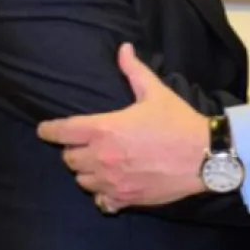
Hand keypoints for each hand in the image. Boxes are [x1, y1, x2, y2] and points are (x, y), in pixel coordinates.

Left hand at [37, 43, 207, 210]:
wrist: (204, 157)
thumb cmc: (178, 122)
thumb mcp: (155, 92)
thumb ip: (134, 71)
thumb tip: (123, 48)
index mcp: (105, 129)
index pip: (62, 131)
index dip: (49, 130)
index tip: (44, 130)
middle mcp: (103, 158)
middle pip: (68, 158)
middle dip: (73, 150)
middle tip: (84, 144)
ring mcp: (113, 181)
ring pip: (81, 180)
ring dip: (86, 171)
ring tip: (98, 163)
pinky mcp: (126, 199)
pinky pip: (101, 201)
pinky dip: (102, 193)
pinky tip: (110, 186)